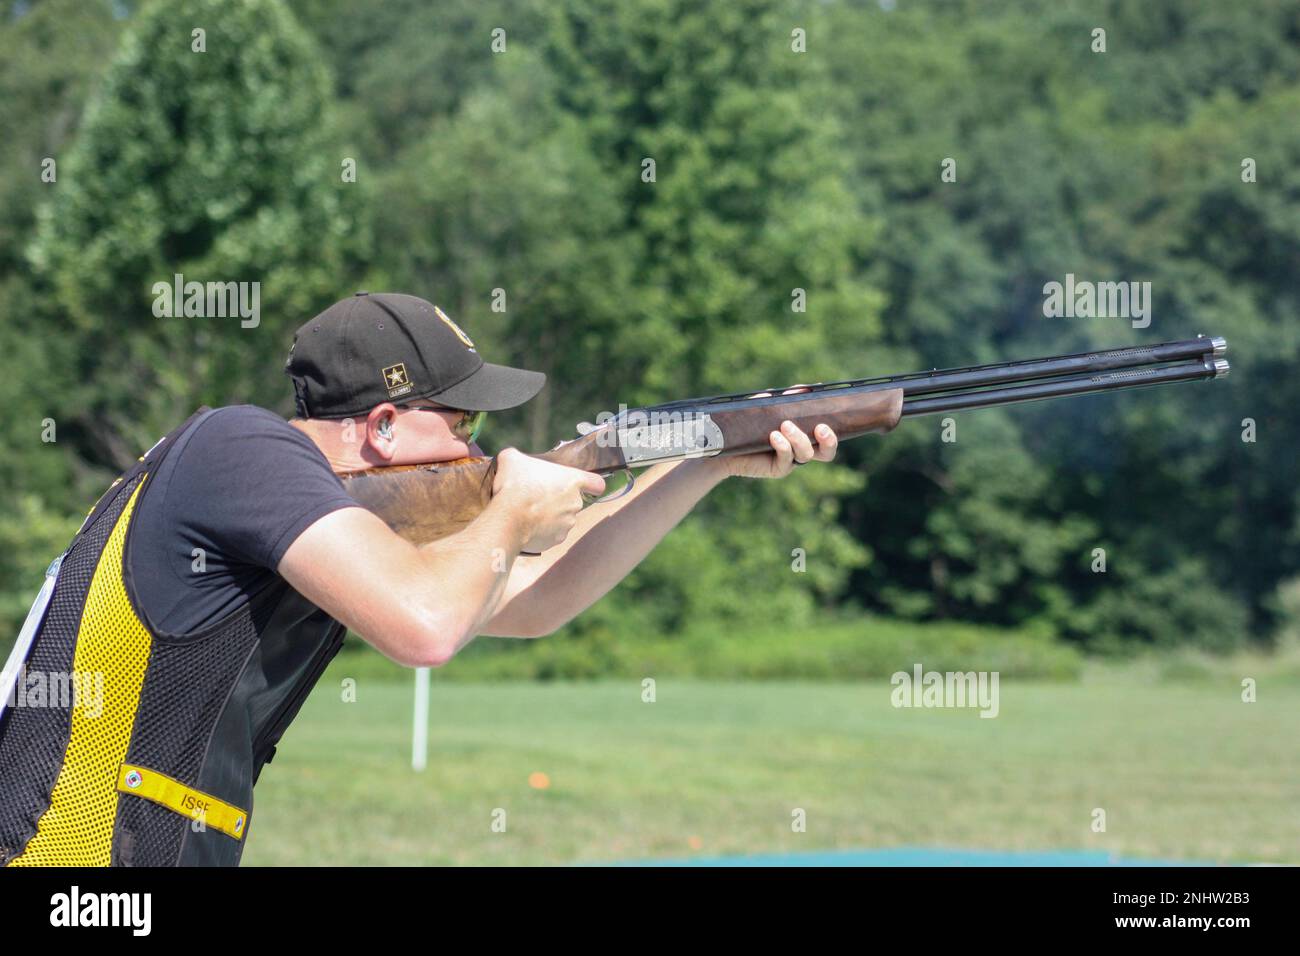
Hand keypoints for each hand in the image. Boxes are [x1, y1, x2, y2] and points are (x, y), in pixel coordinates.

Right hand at [492, 447, 605, 551]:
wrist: (508, 517)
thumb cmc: (515, 485)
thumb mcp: (511, 459)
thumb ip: (518, 457)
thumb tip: (511, 458)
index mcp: (573, 481)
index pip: (596, 483)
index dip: (590, 485)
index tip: (582, 486)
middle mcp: (576, 503)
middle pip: (572, 500)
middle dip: (557, 499)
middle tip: (537, 496)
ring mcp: (568, 523)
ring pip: (561, 518)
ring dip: (549, 516)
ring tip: (528, 512)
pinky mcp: (557, 539)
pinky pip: (551, 534)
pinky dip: (541, 531)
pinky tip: (526, 525)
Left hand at [722, 386, 837, 479]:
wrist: (725, 443)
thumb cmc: (747, 423)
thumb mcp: (765, 408)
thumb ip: (783, 399)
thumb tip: (802, 389)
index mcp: (803, 435)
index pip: (826, 435)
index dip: (833, 427)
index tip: (828, 411)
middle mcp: (800, 450)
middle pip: (827, 453)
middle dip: (829, 441)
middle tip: (820, 428)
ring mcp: (790, 461)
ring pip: (806, 454)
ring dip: (799, 438)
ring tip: (784, 426)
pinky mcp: (778, 469)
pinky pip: (787, 460)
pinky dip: (783, 446)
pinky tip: (774, 436)